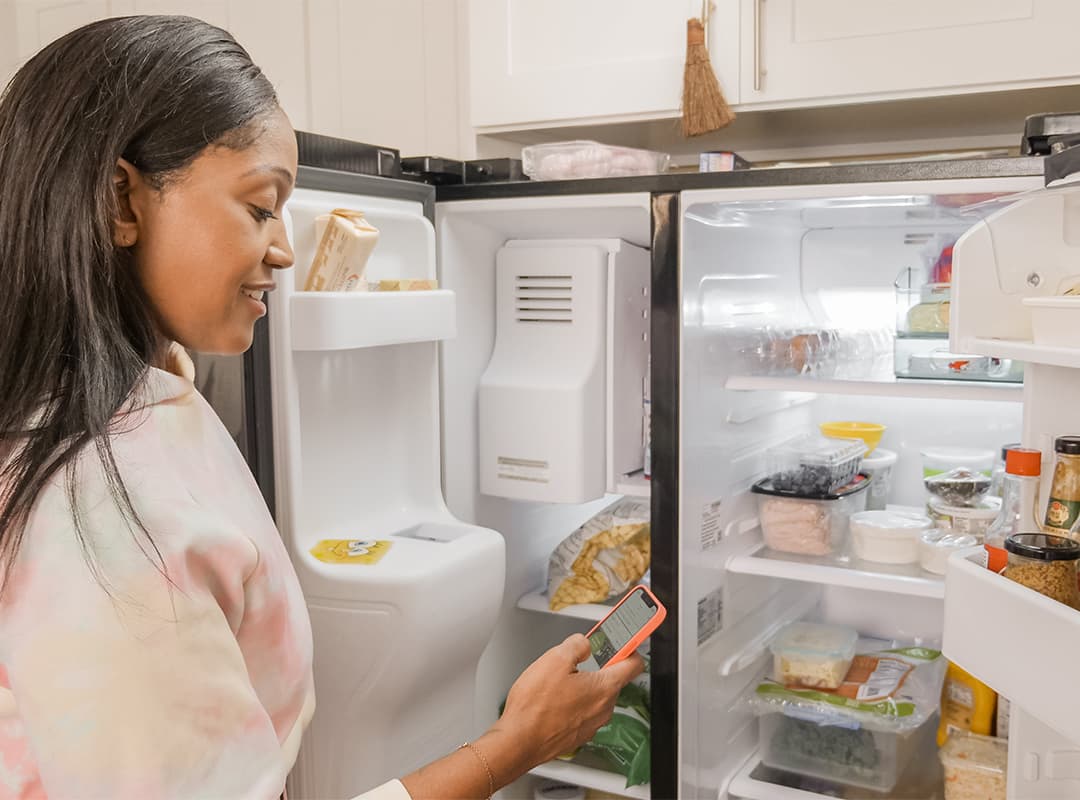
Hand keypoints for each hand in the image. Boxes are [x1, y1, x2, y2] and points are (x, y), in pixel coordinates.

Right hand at [494, 634, 645, 767]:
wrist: (519, 741)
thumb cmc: (535, 707)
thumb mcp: (555, 659)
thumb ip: (577, 645)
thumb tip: (584, 643)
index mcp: (604, 687)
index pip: (634, 664)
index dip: (630, 647)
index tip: (625, 641)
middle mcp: (603, 709)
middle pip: (612, 680)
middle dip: (597, 667)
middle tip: (576, 661)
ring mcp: (591, 724)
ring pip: (595, 697)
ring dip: (582, 686)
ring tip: (558, 682)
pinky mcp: (577, 735)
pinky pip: (582, 712)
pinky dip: (573, 703)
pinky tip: (553, 700)